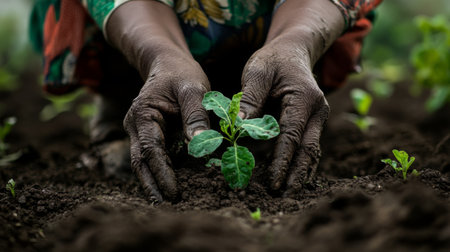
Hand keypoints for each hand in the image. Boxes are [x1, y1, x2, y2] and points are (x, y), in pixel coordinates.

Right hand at [106, 1, 209, 200]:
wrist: (168, 64)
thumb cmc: (181, 74)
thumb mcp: (194, 89)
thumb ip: (196, 115)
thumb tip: (201, 144)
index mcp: (143, 115)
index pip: (151, 150)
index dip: (162, 173)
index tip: (174, 193)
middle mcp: (136, 126)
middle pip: (141, 163)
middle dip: (154, 186)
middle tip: (168, 207)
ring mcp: (140, 132)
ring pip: (145, 163)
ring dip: (155, 182)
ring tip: (170, 203)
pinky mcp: (150, 135)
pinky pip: (154, 157)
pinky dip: (162, 171)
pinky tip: (172, 185)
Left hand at [239, 38, 329, 196]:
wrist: (293, 51)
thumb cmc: (273, 60)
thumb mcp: (257, 71)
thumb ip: (249, 99)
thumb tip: (239, 127)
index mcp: (304, 98)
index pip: (292, 135)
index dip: (283, 160)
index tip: (274, 182)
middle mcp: (317, 110)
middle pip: (309, 149)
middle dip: (296, 174)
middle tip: (283, 196)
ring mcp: (317, 118)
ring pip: (312, 151)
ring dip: (301, 173)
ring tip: (288, 192)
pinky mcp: (312, 123)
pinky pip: (308, 146)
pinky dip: (300, 163)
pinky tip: (292, 177)